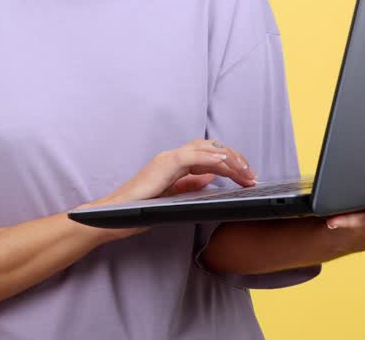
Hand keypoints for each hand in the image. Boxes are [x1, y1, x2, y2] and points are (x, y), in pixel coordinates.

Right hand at [73, 138, 257, 238]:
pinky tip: (224, 164)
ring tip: (244, 170)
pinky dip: (209, 157)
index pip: (209, 155)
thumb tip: (212, 177)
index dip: (231, 163)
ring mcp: (167, 159)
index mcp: (175, 164)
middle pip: (211, 148)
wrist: (113, 216)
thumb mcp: (173, 197)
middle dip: (235, 158)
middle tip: (251, 174)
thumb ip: (190, 184)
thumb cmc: (139, 209)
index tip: (248, 176)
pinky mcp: (162, 166)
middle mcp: (172, 157)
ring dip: (228, 158)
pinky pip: (190, 156)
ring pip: (204, 148)